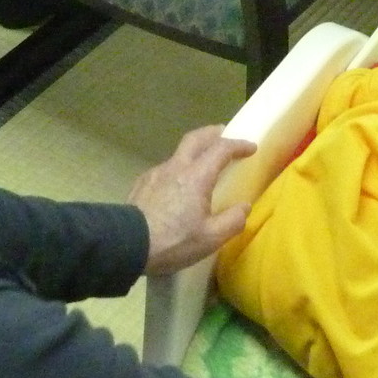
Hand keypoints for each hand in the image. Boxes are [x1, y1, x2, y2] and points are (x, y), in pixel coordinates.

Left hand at [129, 125, 255, 275]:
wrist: (126, 244)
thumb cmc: (173, 241)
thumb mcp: (210, 238)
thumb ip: (233, 221)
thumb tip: (244, 206)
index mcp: (197, 176)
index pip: (221, 149)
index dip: (238, 145)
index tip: (251, 147)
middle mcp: (176, 167)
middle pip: (196, 138)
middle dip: (213, 133)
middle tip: (224, 134)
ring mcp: (156, 173)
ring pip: (178, 153)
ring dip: (193, 152)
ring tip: (201, 164)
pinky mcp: (142, 183)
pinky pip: (165, 169)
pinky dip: (177, 169)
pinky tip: (177, 185)